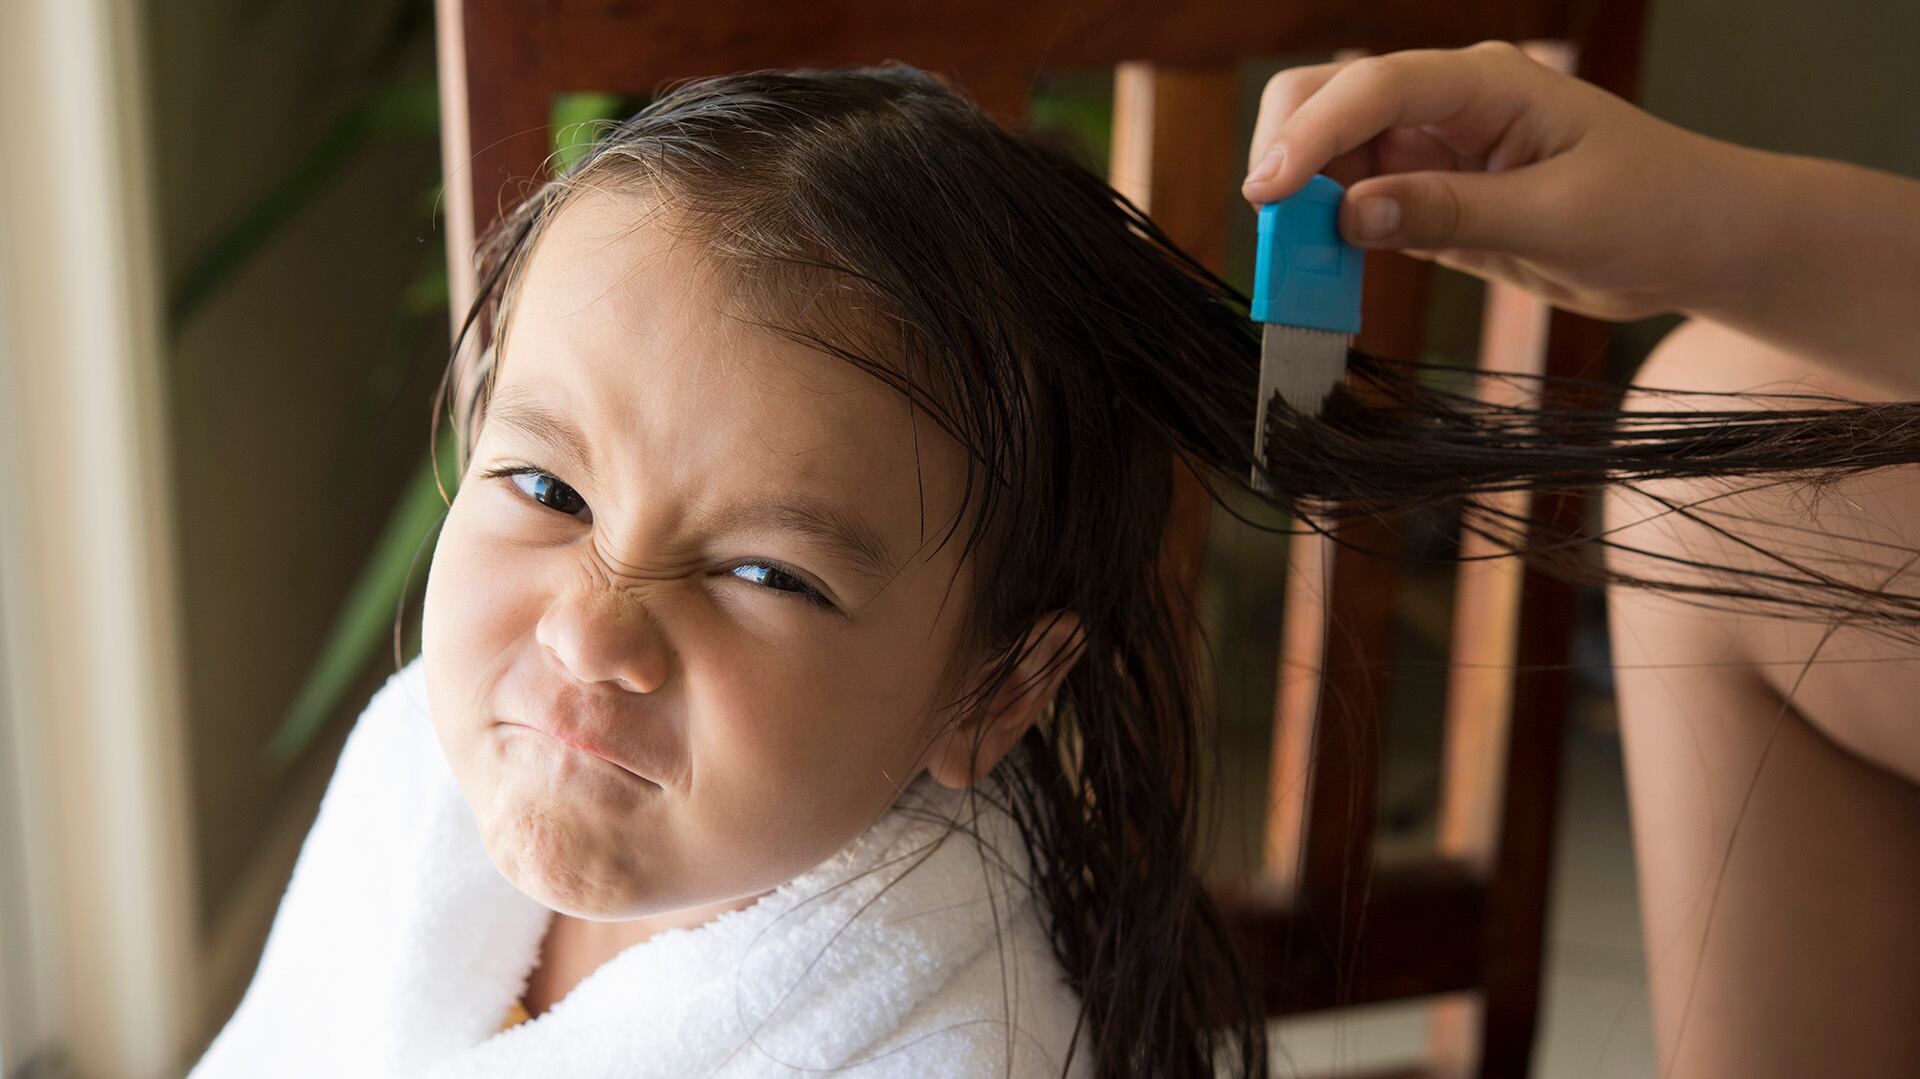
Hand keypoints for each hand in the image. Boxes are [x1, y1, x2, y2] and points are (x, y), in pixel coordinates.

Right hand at [1240, 41, 1757, 321]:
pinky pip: (1357, 208)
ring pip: (1332, 159)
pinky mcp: (1430, 197)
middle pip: (1330, 99)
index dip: (1313, 133)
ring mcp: (1434, 149)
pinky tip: (1323, 273)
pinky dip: (1329, 238)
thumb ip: (1452, 213)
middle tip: (1270, 231)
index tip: (1268, 192)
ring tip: (1294, 267)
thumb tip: (1352, 214)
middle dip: (1287, 155)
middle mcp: (1448, 103)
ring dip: (1302, 206)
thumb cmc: (1654, 209)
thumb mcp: (1557, 218)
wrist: (1698, 241)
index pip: (1377, 87)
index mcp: (1488, 82)